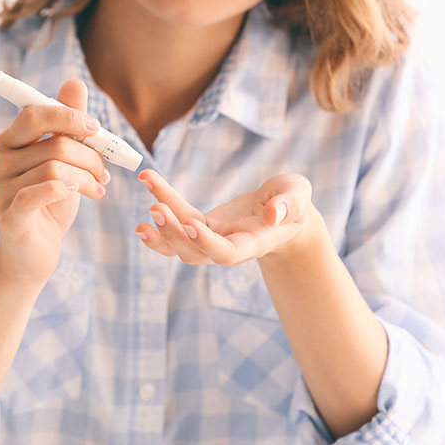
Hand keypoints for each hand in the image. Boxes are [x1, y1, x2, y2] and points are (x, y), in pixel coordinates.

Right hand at [0, 79, 110, 284]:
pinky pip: (42, 191)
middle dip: (89, 156)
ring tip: (97, 189)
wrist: (34, 252)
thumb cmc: (50, 201)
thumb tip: (75, 82)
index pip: (36, 113)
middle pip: (55, 144)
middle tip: (104, 172)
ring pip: (57, 169)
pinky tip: (81, 195)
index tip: (95, 129)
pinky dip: (67, 190)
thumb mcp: (63, 160)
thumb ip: (67, 123)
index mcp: (9, 141)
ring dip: (88, 178)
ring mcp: (1, 189)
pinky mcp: (11, 216)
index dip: (69, 116)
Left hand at [135, 169, 321, 264]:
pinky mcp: (200, 227)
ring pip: (179, 244)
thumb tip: (273, 214)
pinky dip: (159, 214)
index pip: (226, 253)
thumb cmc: (292, 205)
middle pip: (195, 253)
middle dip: (173, 234)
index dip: (207, 242)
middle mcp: (227, 247)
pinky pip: (175, 225)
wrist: (282, 216)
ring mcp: (211, 239)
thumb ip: (289, 205)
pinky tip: (147, 190)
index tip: (190, 224)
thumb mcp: (298, 198)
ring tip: (146, 207)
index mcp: (253, 243)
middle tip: (157, 210)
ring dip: (159, 230)